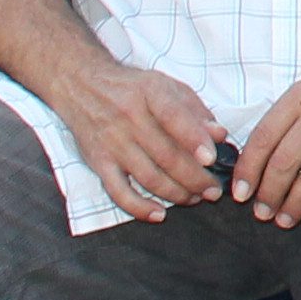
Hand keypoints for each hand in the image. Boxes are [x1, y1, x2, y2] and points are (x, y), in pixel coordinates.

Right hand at [60, 61, 234, 221]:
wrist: (81, 85)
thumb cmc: (132, 88)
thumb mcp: (165, 86)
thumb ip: (195, 110)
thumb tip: (220, 135)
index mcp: (150, 93)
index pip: (173, 116)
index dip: (194, 138)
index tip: (212, 159)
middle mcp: (129, 118)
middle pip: (166, 155)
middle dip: (195, 178)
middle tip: (214, 191)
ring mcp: (113, 142)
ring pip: (148, 176)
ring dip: (176, 193)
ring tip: (195, 199)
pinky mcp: (99, 162)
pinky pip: (118, 191)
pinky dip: (138, 207)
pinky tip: (159, 214)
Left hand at [233, 59, 300, 224]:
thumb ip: (284, 123)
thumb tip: (253, 165)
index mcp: (299, 98)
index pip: (263, 138)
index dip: (248, 170)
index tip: (240, 194)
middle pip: (284, 162)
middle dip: (269, 194)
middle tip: (262, 213)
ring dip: (294, 205)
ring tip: (285, 220)